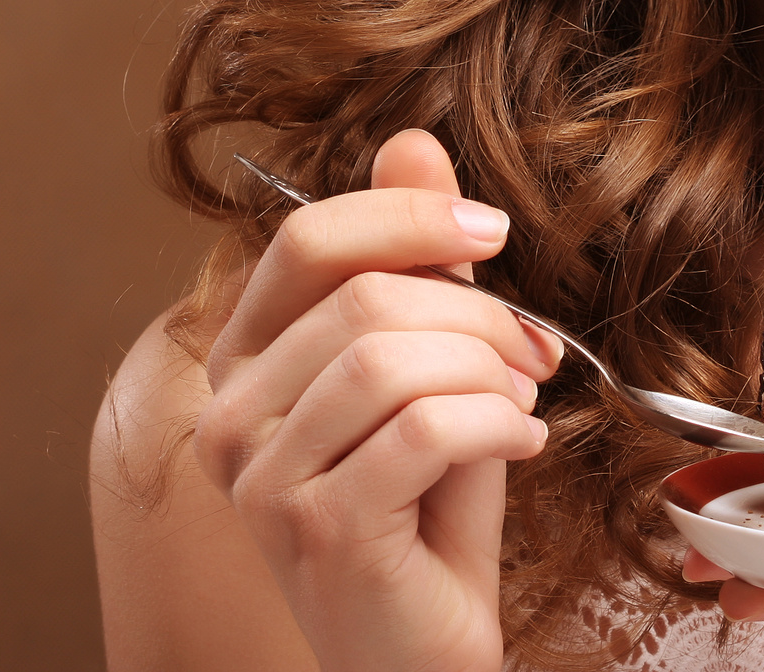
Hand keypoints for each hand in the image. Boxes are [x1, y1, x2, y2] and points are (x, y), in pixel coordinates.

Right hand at [192, 129, 562, 671]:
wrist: (424, 640)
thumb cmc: (428, 501)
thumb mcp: (431, 360)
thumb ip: (413, 258)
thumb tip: (411, 142)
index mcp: (248, 357)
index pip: (309, 238)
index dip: (411, 218)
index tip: (492, 233)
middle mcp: (230, 413)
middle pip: (365, 296)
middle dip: (478, 313)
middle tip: (533, 352)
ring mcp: (261, 478)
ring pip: (392, 359)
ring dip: (490, 369)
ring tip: (524, 400)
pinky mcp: (316, 529)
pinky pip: (423, 430)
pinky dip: (496, 425)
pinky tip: (522, 443)